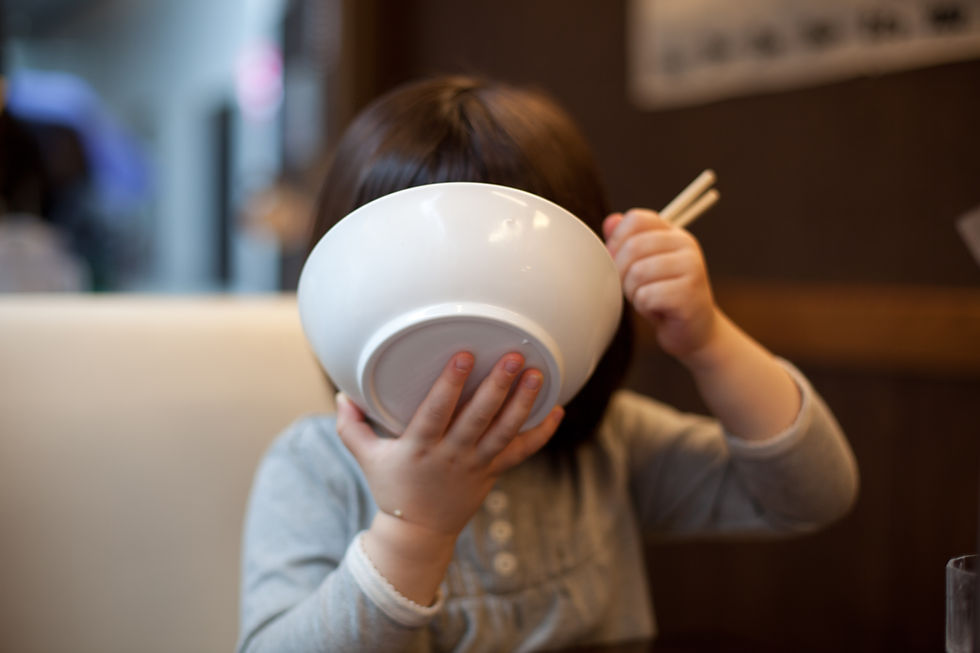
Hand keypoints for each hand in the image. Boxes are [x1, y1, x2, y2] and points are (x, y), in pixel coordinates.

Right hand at [336, 352, 562, 536]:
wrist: (418, 532)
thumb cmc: (392, 487)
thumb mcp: (366, 457)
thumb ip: (351, 426)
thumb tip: (340, 393)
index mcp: (419, 447)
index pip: (437, 411)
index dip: (451, 385)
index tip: (464, 356)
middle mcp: (451, 455)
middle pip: (478, 418)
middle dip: (497, 387)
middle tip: (514, 358)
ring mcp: (476, 465)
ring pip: (504, 432)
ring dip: (523, 403)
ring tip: (538, 375)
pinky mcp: (493, 472)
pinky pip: (522, 452)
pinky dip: (542, 433)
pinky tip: (558, 410)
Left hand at [603, 208, 717, 361]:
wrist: (693, 332)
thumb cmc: (663, 297)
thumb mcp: (643, 265)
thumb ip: (627, 242)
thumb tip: (611, 221)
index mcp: (674, 234)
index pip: (636, 219)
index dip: (617, 241)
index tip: (618, 261)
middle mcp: (687, 245)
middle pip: (633, 246)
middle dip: (621, 272)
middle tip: (633, 288)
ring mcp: (692, 268)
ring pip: (637, 273)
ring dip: (632, 292)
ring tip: (647, 299)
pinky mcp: (689, 294)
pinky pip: (646, 296)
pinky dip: (644, 307)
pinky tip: (657, 310)